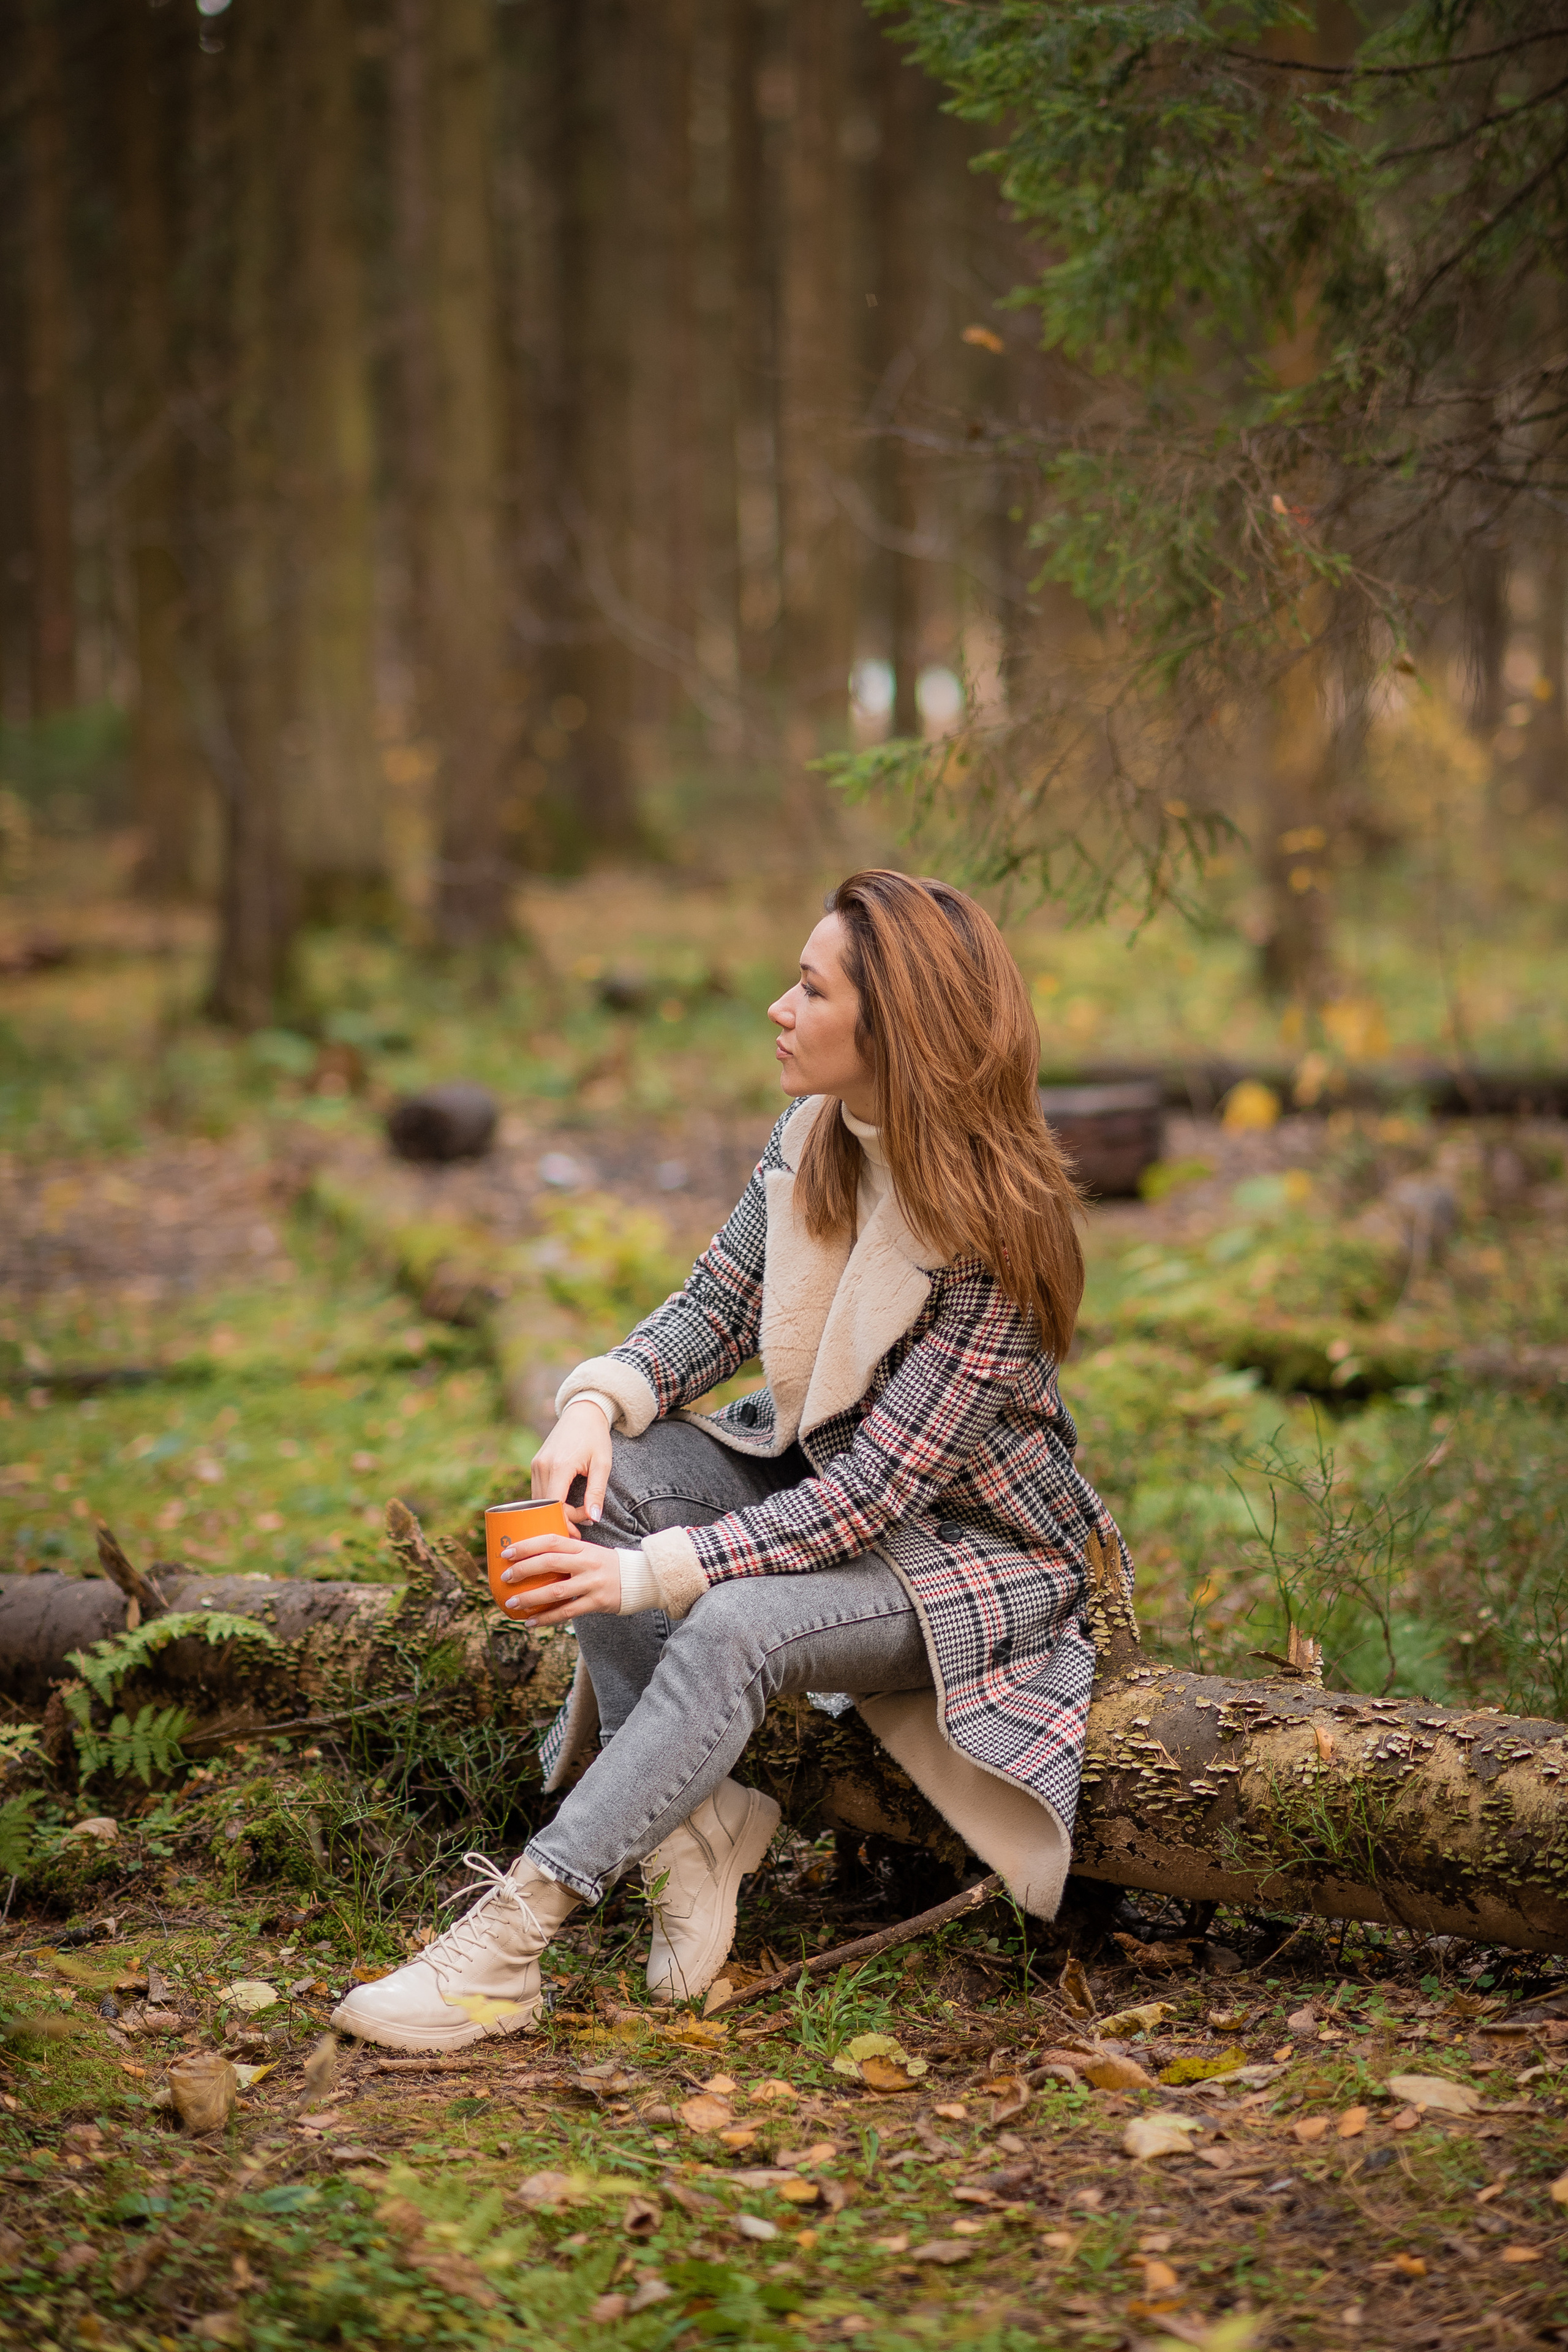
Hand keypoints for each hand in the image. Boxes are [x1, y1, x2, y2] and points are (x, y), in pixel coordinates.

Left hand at [498, 1529, 621, 1624]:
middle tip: (505, 1577)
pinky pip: (567, 1612)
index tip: (507, 1553)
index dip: (527, 1546)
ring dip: (530, 1597)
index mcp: (582, 1547)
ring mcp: (592, 1583)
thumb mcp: (588, 1551)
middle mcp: (586, 1562)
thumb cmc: (605, 1565)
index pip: (551, 1540)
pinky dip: (546, 1618)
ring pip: (556, 1590)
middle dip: (524, 1569)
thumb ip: (566, 1553)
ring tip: (512, 1602)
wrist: (638, 1578)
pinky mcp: (596, 1602)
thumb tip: (530, 1557)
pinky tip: (531, 1622)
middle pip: (550, 1563)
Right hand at [530, 1397, 612, 1526]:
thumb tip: (594, 1519)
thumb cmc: (595, 1437)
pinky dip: (550, 1503)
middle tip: (584, 1522)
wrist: (583, 1412)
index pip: (554, 1506)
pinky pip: (538, 1492)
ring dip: (556, 1512)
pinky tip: (567, 1504)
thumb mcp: (602, 1464)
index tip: (584, 1527)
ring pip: (539, 1501)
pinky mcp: (535, 1465)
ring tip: (579, 1513)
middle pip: (545, 1506)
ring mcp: (535, 1465)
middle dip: (563, 1519)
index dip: (566, 1522)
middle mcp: (541, 1466)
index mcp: (559, 1466)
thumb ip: (596, 1492)